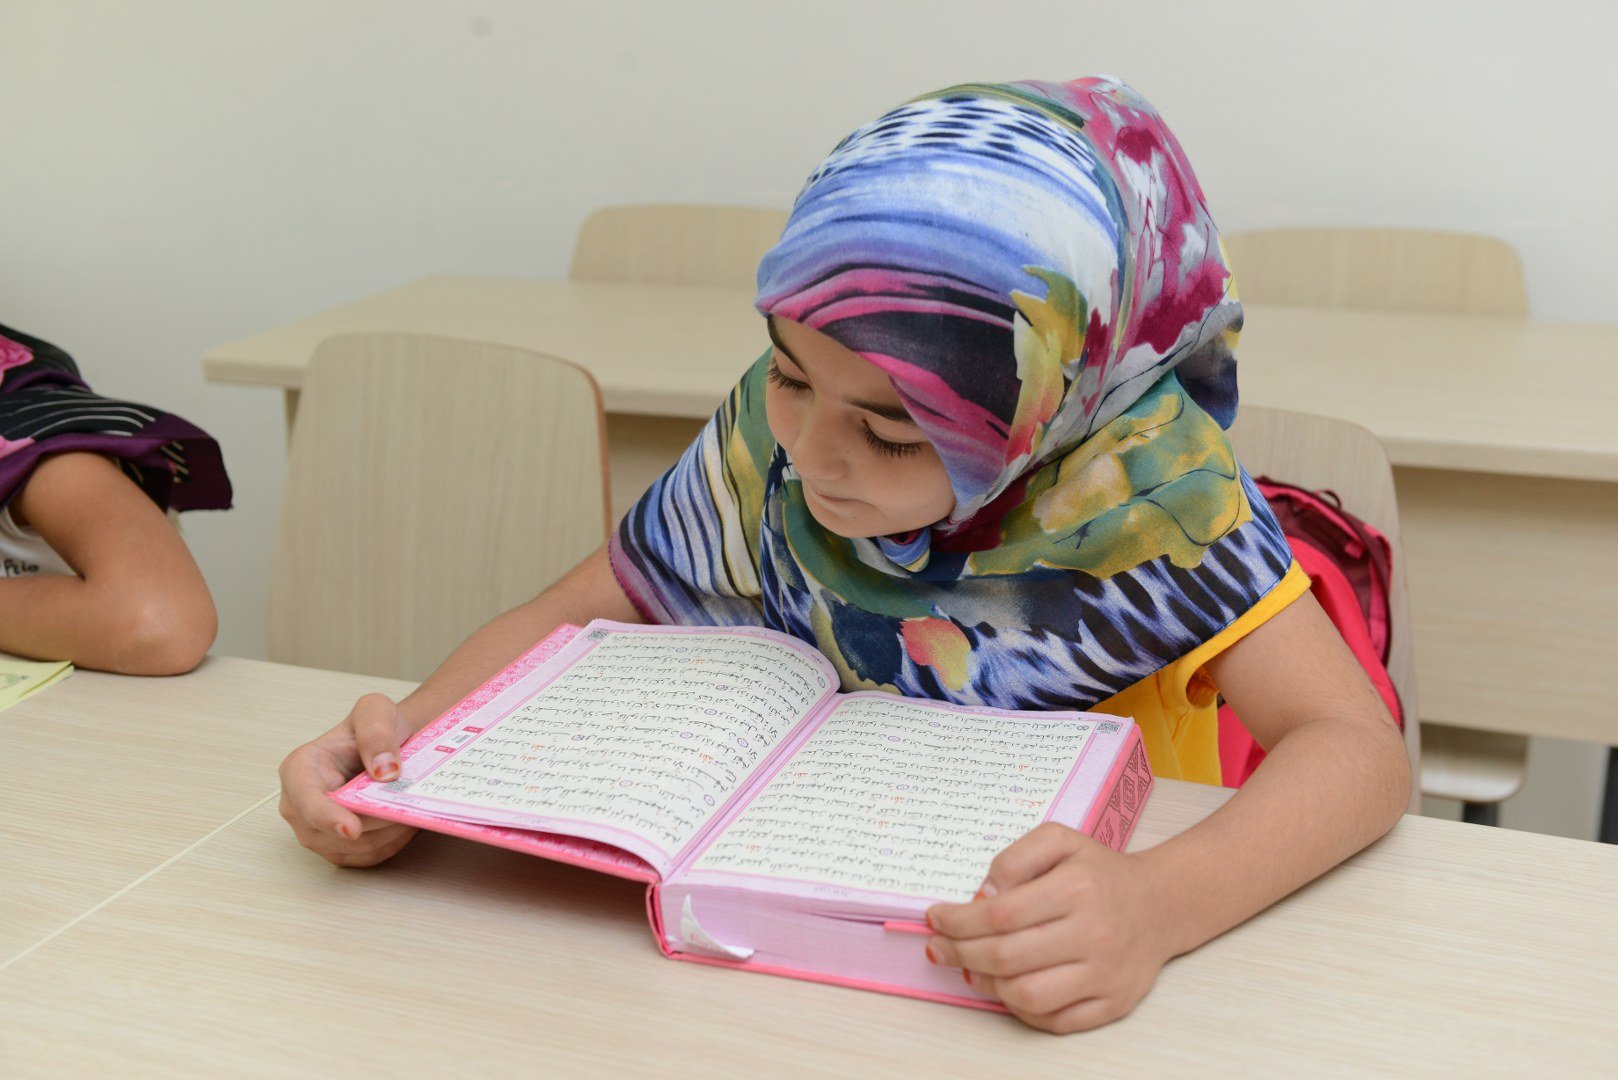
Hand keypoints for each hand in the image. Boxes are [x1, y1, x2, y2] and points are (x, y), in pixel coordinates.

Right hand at [278, 692, 419, 866]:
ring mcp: (315, 831)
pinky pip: (366, 857)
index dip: (327, 817)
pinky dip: (390, 843)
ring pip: (353, 849)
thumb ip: (377, 733)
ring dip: (387, 834)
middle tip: (408, 805)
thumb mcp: (376, 711)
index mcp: (299, 769)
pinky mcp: (337, 848)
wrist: (386, 746)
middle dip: (375, 822)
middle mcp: (299, 805)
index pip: (306, 799)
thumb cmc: (374, 727)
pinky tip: (404, 821)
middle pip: (332, 832)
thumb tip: (384, 771)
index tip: (352, 828)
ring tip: (409, 807)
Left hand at [925, 822, 1172, 1033]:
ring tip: (969, 969)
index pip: (999, 915)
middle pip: (1006, 957)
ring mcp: (1105, 974)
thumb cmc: (1099, 873)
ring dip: (985, 984)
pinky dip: (1020, 1009)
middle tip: (938, 948)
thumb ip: (1016, 857)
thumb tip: (982, 895)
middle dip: (959, 953)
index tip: (935, 919)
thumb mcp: (1059, 840)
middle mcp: (1094, 934)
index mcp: (1077, 888)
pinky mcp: (1113, 1004)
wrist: (1159, 905)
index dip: (957, 921)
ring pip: (1026, 995)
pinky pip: (1054, 1021)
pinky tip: (1005, 987)